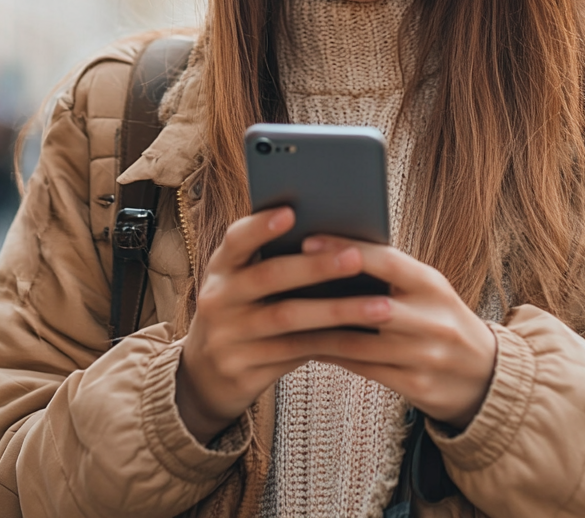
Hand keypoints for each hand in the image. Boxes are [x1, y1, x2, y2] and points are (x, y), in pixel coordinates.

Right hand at [175, 208, 423, 442]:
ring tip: (378, 305)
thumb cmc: (244, 309)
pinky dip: (330, 341)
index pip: (236, 240)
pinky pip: (294, 352)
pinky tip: (362, 335)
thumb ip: (273, 259)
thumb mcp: (243, 281)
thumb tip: (338, 238)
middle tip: (356, 257)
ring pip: (288, 319)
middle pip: (269, 277)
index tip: (290, 211)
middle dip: (315, 267)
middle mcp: (218, 299)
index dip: (261, 226)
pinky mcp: (242, 369)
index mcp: (221, 267)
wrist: (206, 373)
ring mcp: (227, 337)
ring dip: (336, 310)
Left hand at [295, 236, 497, 428]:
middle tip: (282, 284)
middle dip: (324, 296)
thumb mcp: (428, 290)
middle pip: (368, 307)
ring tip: (283, 316)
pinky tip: (307, 344)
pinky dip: (331, 355)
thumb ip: (392, 274)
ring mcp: (425, 356)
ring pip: (358, 343)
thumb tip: (333, 251)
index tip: (307, 240)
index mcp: (433, 285)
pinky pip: (362, 369)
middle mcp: (432, 319)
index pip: (386, 261)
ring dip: (317, 330)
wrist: (484, 374)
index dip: (346, 251)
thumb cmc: (440, 318)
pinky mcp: (415, 386)